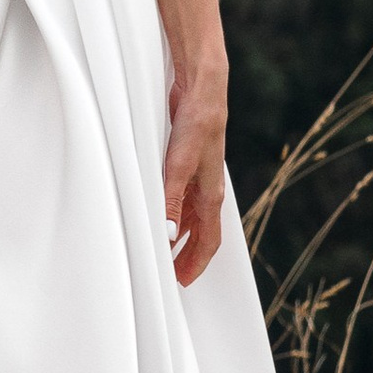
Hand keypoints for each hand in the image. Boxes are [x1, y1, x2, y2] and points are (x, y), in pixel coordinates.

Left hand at [163, 68, 226, 287]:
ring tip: (164, 250)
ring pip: (193, 217)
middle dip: (188, 255)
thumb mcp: (179, 165)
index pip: (209, 241)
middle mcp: (208, 189)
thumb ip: (172, 200)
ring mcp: (200, 177)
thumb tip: (169, 235)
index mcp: (210, 194)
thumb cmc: (197, 124)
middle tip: (170, 273)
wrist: (203, 89)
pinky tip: (162, 212)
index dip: (196, 263)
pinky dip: (176, 214)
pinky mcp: (189, 163)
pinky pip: (184, 199)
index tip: (182, 282)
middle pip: (202, 233)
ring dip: (182, 236)